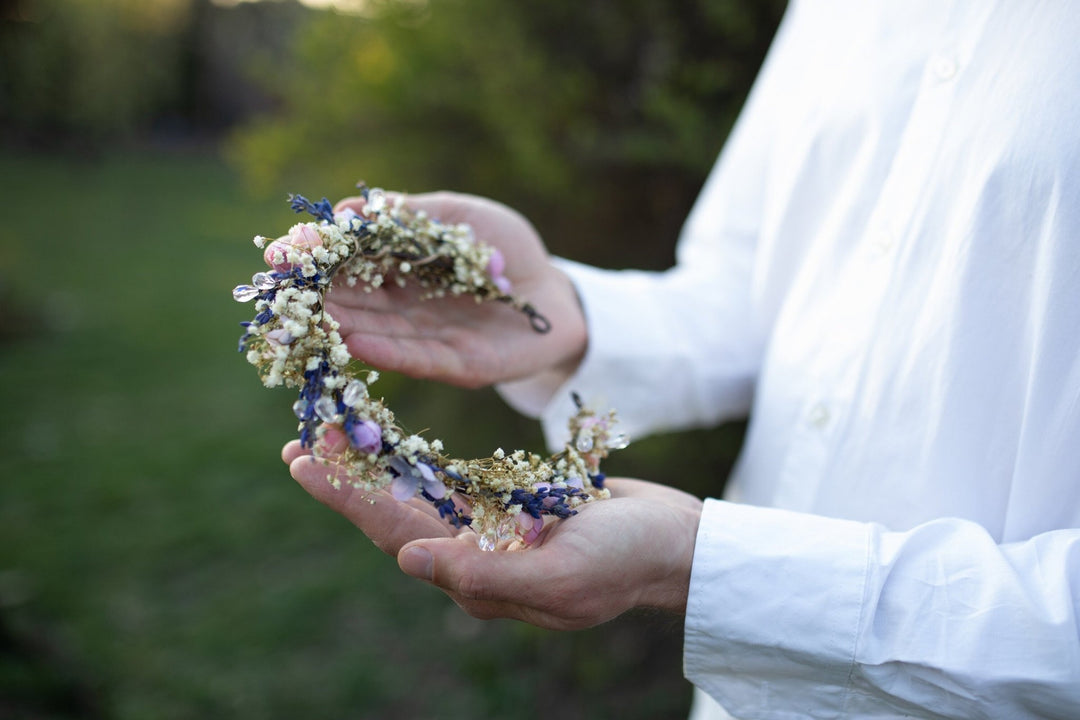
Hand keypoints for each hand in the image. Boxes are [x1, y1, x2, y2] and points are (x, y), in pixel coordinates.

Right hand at [276, 191, 587, 388]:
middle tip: (278, 294)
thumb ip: (408, 215)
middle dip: (314, 299)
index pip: (344, 264)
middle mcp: (402, 308)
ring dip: (340, 327)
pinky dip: (386, 351)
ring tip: (308, 320)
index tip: (279, 253)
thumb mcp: (456, 218)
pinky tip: (355, 342)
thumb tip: (348, 207)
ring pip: (376, 333)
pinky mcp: (458, 366)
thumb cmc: (505, 248)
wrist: (557, 292)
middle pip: (351, 303)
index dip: (312, 259)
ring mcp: (426, 340)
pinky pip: (418, 359)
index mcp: (396, 269)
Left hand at [283, 439, 702, 630]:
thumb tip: (407, 562)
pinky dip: (423, 463)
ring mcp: (495, 529)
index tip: (304, 464)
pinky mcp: (515, 503)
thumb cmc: (627, 561)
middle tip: (303, 440)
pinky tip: (399, 445)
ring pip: (421, 495)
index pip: (398, 534)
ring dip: (380, 466)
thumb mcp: (564, 577)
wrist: (676, 543)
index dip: (348, 499)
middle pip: (397, 513)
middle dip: (351, 479)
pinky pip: (457, 482)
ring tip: (340, 433)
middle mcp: (477, 554)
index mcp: (480, 576)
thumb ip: (485, 576)